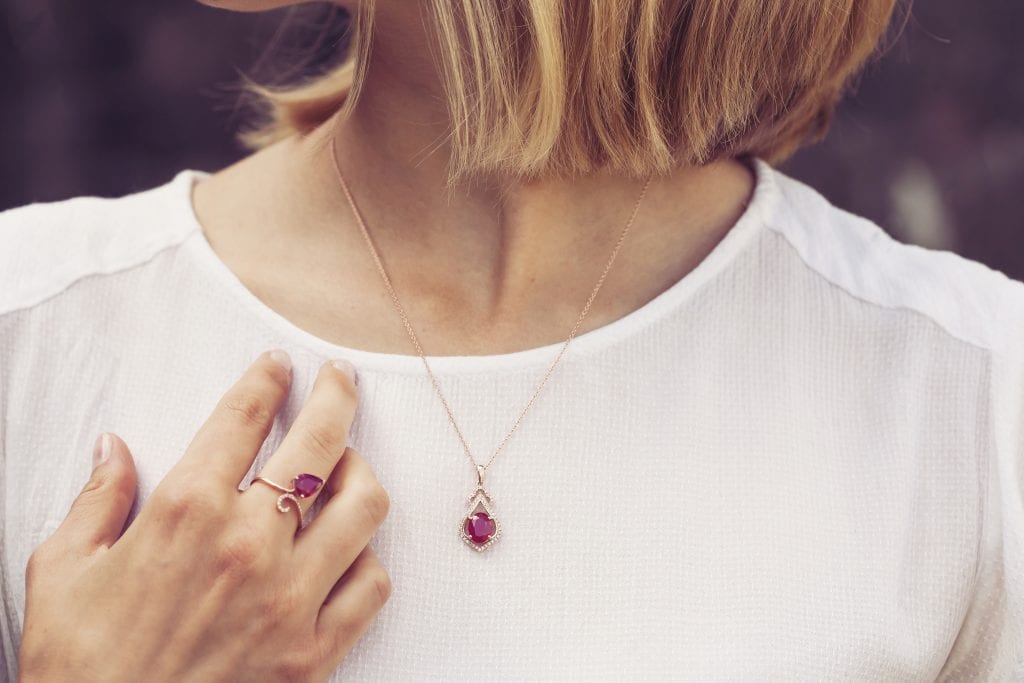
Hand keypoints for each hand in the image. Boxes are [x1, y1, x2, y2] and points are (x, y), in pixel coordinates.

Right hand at [17, 350, 390, 682]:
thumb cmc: (79, 667)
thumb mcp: (62, 574)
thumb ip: (95, 501)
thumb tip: (113, 447)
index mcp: (185, 513)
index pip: (243, 418)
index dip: (266, 380)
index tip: (279, 364)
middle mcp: (248, 545)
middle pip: (321, 444)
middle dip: (337, 397)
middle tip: (339, 381)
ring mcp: (290, 599)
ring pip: (365, 507)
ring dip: (362, 475)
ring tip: (347, 469)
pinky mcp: (315, 652)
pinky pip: (372, 584)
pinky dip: (367, 559)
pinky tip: (346, 553)